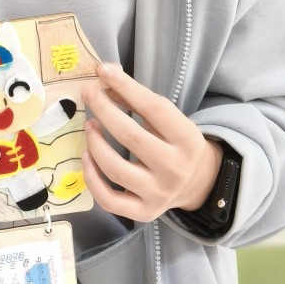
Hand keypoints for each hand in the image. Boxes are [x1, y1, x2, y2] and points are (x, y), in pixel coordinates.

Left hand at [81, 63, 222, 222]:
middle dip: (104, 111)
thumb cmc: (177, 143)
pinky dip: (92, 178)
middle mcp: (174, 169)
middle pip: (131, 137)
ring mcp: (159, 194)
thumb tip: (105, 76)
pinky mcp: (144, 212)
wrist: (197, 183)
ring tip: (89, 125)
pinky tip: (86, 157)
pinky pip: (110, 200)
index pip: (153, 108)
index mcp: (187, 139)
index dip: (126, 87)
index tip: (103, 71)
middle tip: (88, 94)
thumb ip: (137, 99)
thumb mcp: (168, 119)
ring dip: (95, 143)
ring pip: (116, 169)